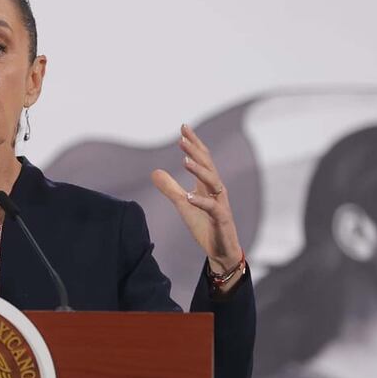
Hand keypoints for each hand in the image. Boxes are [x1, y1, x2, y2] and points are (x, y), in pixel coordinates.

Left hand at [152, 124, 243, 287]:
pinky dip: (201, 202)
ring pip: (213, 182)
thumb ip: (170, 188)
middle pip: (208, 166)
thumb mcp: (183, 204)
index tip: (183, 127)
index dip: (193, 143)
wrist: (221, 250)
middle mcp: (217, 190)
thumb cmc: (205, 225)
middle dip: (196, 151)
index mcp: (208, 185)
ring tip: (185, 161)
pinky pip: (213, 208)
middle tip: (182, 138)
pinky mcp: (222, 220)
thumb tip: (154, 172)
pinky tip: (188, 197)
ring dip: (199, 171)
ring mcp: (221, 204)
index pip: (202, 159)